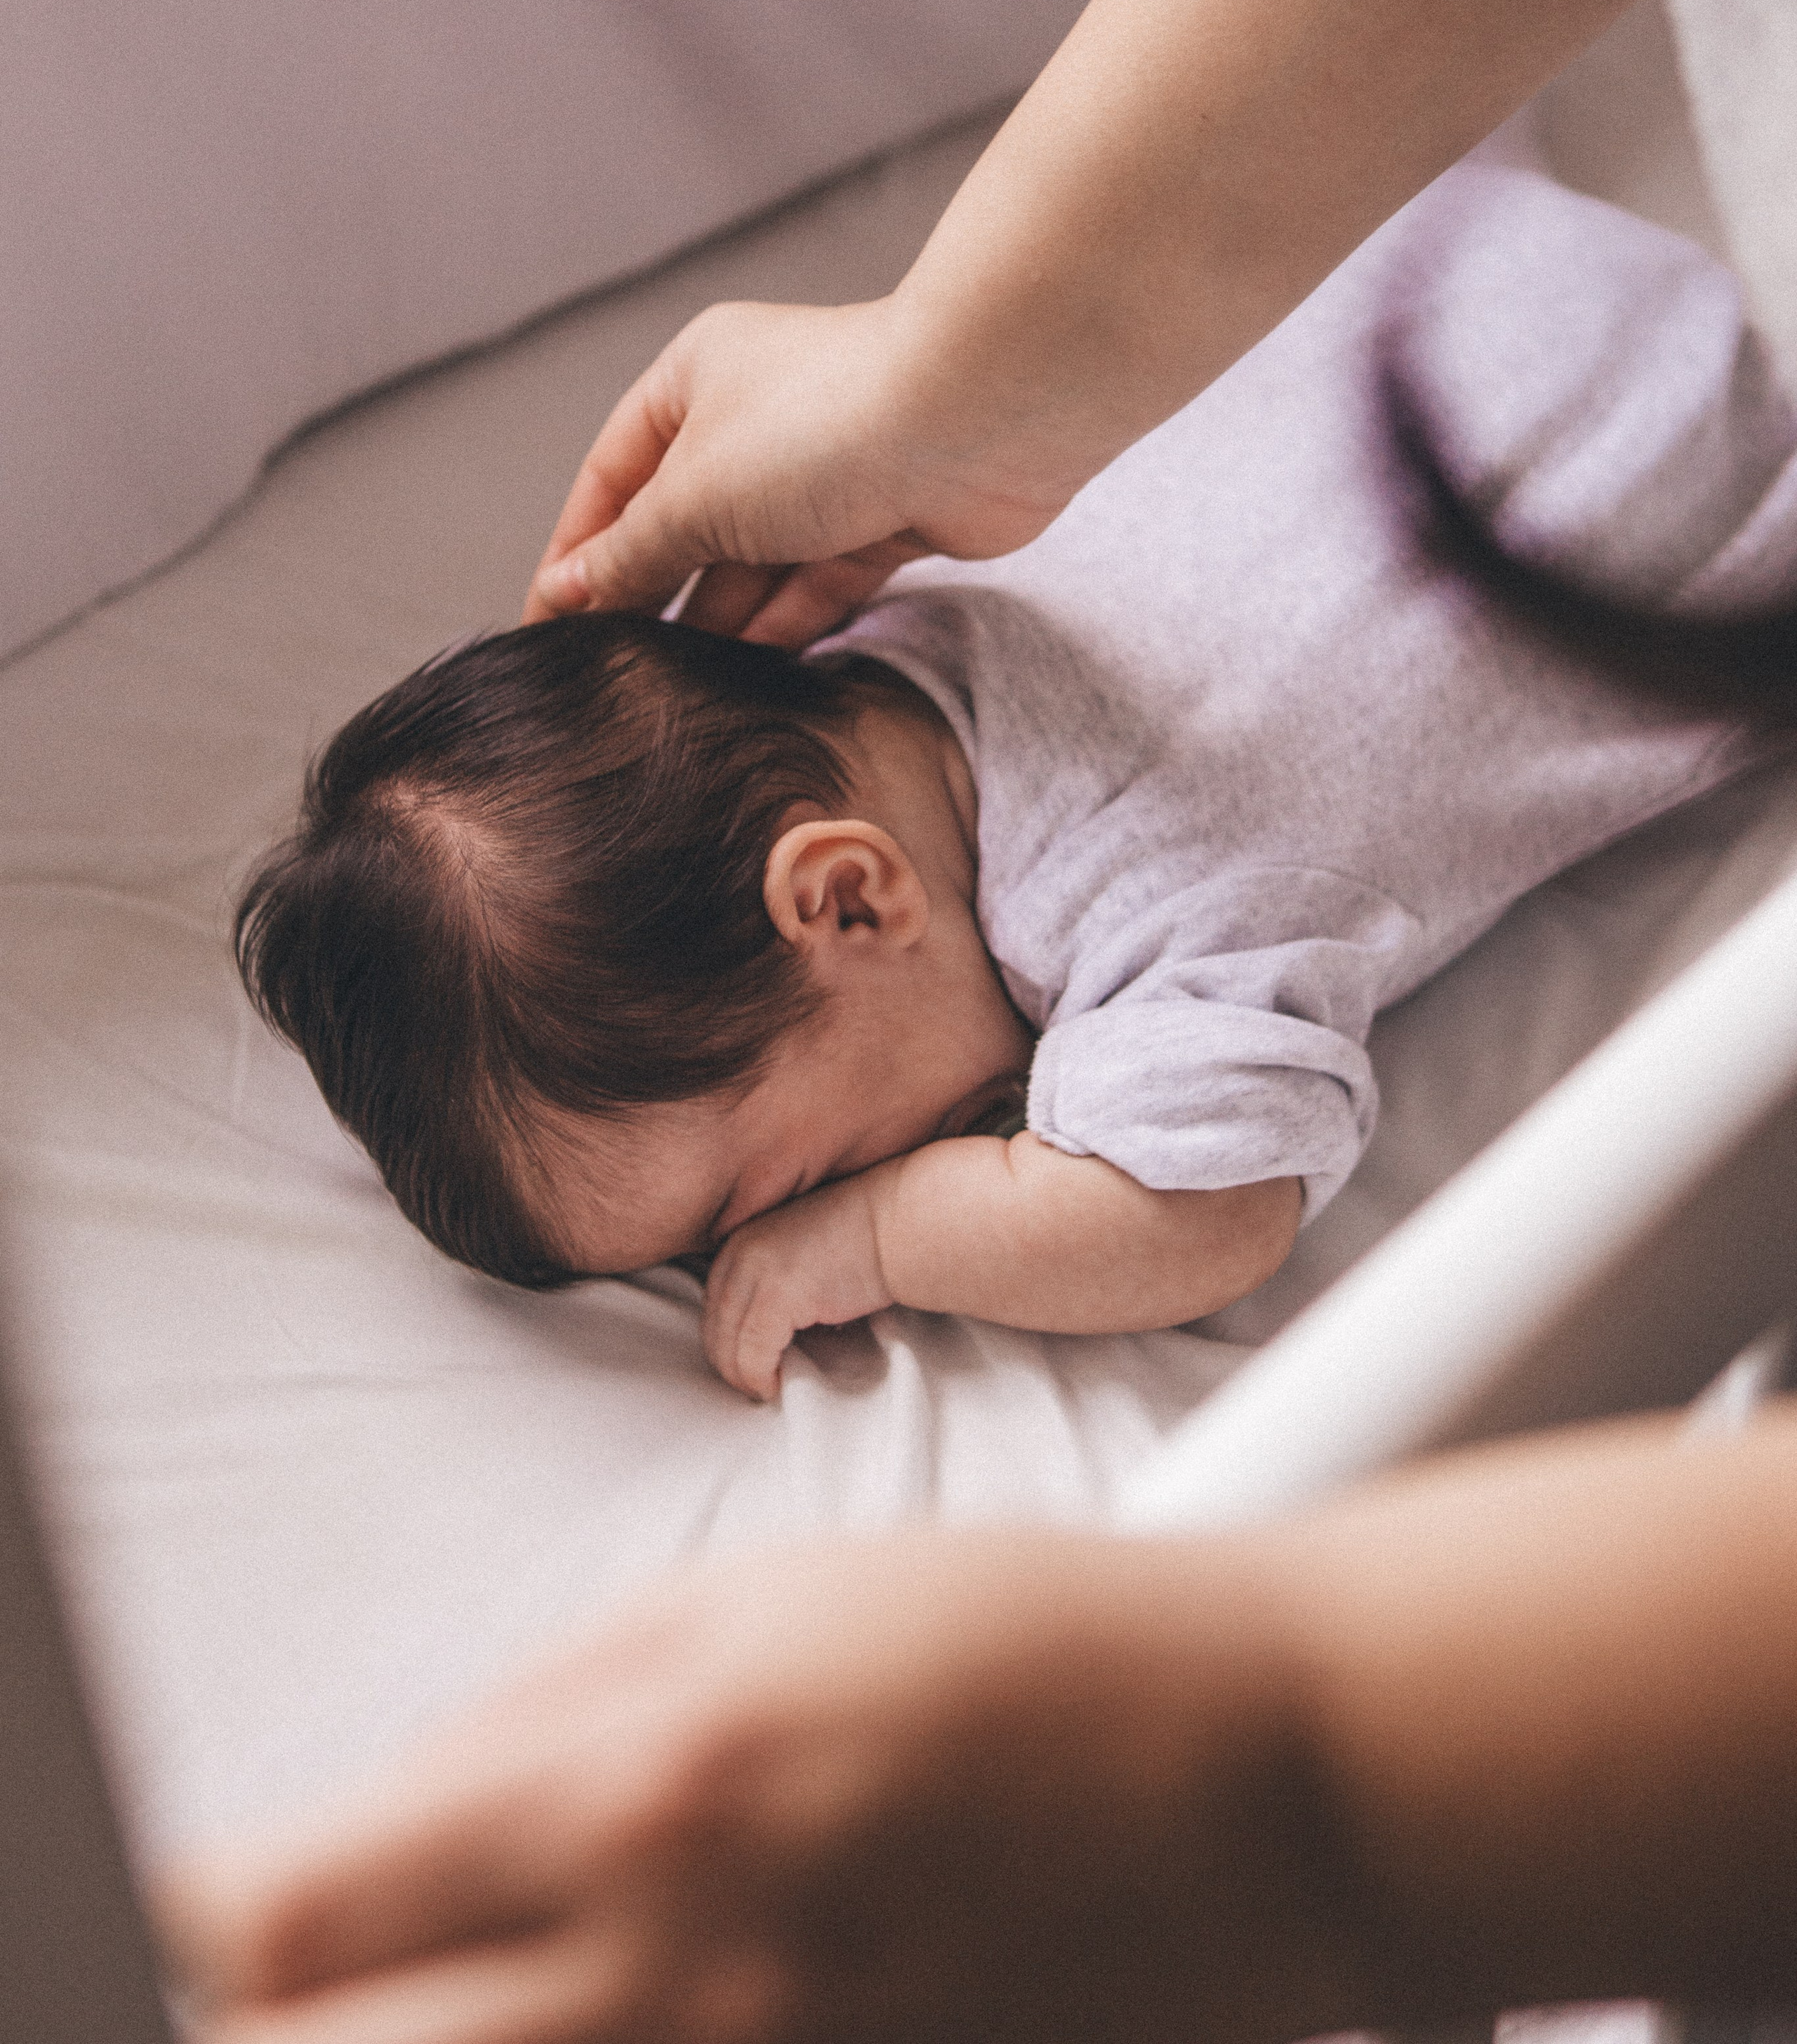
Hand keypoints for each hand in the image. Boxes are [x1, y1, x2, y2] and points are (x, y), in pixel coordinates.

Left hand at [168, 1529, 1331, 2043]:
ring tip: (453, 1999)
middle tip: (312, 1980)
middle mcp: (675, 1976)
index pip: (284, 1914)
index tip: (214, 1911)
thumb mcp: (751, 1600)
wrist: (1255, 1773)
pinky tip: (610, 2020)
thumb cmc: (1016, 1647)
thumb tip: (371, 1823)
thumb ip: (534, 1713)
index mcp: (637, 1784)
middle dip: (280, 2030)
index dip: (207, 1921)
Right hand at [521, 294, 1099, 647]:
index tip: (546, 627)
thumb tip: (571, 592)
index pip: (613, 475)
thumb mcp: (695, 496)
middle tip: (612, 670)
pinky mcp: (885, 518)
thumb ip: (630, 554)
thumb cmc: (825, 423)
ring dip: (718, 620)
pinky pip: (817, 582)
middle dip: (652, 593)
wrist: (976, 419)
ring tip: (674, 685)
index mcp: (695, 378)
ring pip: (754, 560)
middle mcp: (759, 417)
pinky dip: (785, 624)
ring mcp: (826, 469)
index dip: (577, 553)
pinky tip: (747, 674)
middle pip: (685, 522)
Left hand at [702, 1171, 894, 1398]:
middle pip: (714, 1326)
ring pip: (728, 1345)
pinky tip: (778, 1384)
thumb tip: (763, 1335)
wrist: (898, 1223)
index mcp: (742, 1238)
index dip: (725, 1341)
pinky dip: (760, 1377)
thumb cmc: (863, 1240)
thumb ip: (772, 1281)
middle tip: (755, 1386)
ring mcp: (756, 1271)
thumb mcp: (800, 1252)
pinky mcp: (778, 1295)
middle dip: (730, 1364)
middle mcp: (740, 1251)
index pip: (714, 1304)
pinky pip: (754, 1353)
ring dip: (744, 1376)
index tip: (746, 1365)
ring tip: (766, 1388)